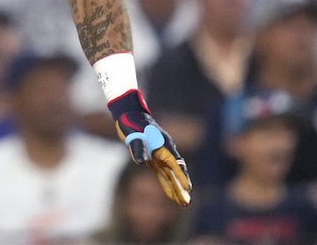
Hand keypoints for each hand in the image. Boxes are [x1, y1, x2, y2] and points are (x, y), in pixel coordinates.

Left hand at [108, 90, 191, 205]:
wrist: (129, 113)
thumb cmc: (132, 123)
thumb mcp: (134, 135)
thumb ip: (138, 148)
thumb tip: (142, 162)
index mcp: (163, 145)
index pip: (174, 163)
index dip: (180, 176)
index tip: (187, 188)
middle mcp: (165, 151)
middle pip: (175, 172)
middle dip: (181, 187)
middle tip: (187, 202)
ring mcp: (160, 155)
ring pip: (170, 175)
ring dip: (176, 188)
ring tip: (183, 203)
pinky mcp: (153, 158)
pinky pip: (162, 174)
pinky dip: (167, 184)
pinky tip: (171, 195)